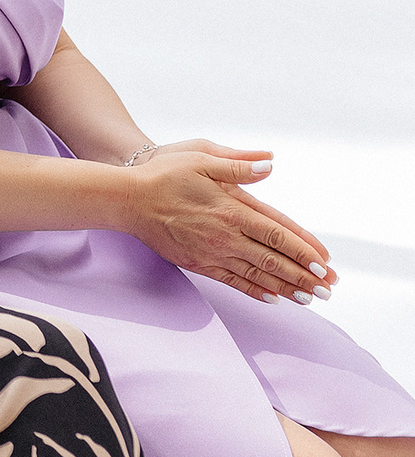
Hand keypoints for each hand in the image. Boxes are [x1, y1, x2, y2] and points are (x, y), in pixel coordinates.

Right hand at [118, 148, 334, 303]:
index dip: (305, 249)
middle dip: (305, 276)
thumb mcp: (200, 158)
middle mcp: (225, 235)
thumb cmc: (163, 175)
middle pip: (274, 259)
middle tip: (329, 288)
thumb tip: (269, 164)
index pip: (278, 233)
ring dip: (287, 287)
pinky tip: (273, 297)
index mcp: (231, 208)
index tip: (326, 263)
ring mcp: (212, 252)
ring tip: (310, 298)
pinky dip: (256, 290)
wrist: (127, 199)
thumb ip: (237, 164)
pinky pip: (233, 281)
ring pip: (258, 274)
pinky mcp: (197, 263)